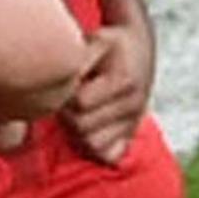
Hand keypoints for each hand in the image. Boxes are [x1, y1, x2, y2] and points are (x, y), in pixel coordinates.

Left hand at [62, 20, 152, 162]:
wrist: (138, 46)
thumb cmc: (109, 42)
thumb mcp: (96, 41)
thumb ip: (77, 57)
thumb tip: (60, 76)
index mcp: (124, 81)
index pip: (79, 103)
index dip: (63, 94)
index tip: (64, 84)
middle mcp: (133, 104)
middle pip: (82, 126)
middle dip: (66, 113)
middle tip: (66, 99)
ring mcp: (134, 121)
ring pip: (91, 144)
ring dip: (76, 131)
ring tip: (76, 111)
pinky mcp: (133, 132)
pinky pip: (108, 156)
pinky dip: (94, 147)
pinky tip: (88, 128)